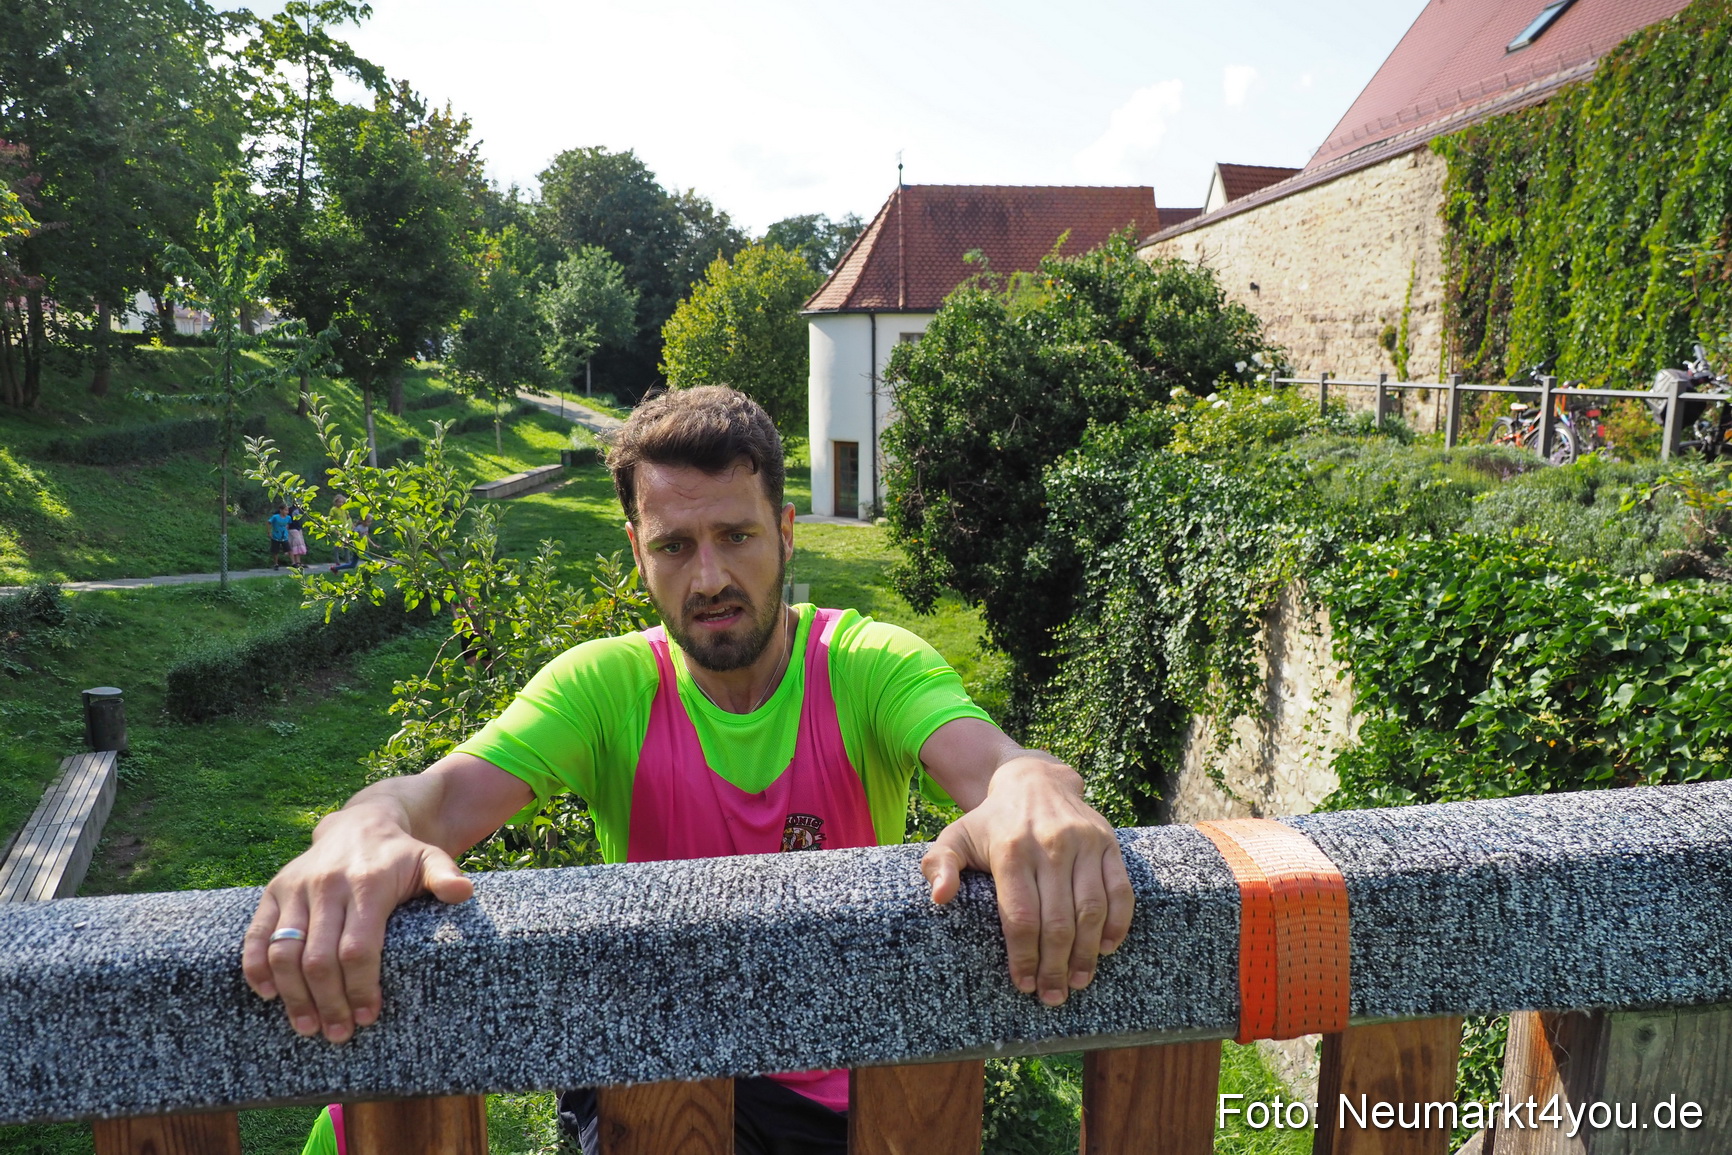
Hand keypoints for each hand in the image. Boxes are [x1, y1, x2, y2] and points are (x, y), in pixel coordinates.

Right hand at [241, 807, 472, 1042]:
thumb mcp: (429, 859)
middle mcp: (326, 886)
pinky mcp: (273, 892)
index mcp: (367, 884)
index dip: (360, 987)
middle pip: (318, 959)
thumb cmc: (399, 855)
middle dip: (328, 1003)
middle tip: (339, 1033)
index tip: (368, 1016)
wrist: (359, 824)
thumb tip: (464, 892)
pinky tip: (269, 996)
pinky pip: (256, 936)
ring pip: (284, 953)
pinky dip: (256, 968)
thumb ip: (445, 876)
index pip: (358, 948)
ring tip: (308, 1027)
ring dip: (294, 996)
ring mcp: (296, 889)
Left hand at [920, 756, 1133, 1005]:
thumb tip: (940, 897)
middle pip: (1057, 920)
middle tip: (1053, 995)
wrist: (1036, 780)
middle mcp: (1050, 845)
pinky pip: (1120, 890)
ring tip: (1078, 980)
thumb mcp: (956, 836)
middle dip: (1055, 966)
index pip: (1020, 916)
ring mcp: (1084, 843)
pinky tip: (1106, 948)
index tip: (1024, 984)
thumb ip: (939, 865)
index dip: (1023, 956)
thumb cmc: (992, 822)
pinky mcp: (1109, 843)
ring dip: (1087, 952)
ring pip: (1091, 909)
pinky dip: (1118, 924)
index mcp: (1011, 849)